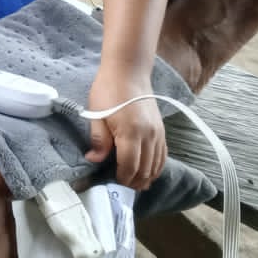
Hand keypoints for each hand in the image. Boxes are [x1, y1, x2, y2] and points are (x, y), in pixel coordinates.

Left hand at [82, 70, 167, 189]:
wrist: (128, 71)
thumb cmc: (108, 90)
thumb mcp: (96, 114)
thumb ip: (99, 140)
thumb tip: (93, 160)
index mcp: (130, 133)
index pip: (129, 166)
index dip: (122, 178)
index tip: (114, 181)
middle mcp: (148, 135)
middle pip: (145, 169)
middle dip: (134, 181)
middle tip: (123, 186)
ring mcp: (158, 133)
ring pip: (156, 164)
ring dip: (147, 177)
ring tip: (136, 183)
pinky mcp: (161, 129)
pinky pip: (163, 154)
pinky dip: (157, 166)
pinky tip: (149, 172)